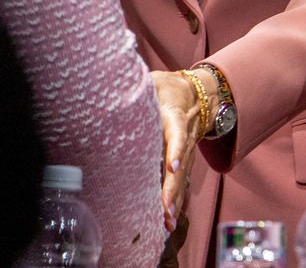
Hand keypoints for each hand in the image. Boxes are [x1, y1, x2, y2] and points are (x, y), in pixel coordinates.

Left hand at [151, 70, 203, 232]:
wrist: (196, 96)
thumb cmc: (166, 89)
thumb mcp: (154, 83)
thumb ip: (138, 89)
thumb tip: (109, 92)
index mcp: (176, 117)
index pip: (177, 134)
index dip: (176, 150)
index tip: (173, 166)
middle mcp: (184, 138)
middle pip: (180, 166)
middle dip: (172, 190)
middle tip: (166, 210)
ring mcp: (187, 153)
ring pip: (181, 179)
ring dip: (175, 201)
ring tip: (167, 223)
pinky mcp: (184, 163)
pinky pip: (180, 184)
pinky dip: (175, 203)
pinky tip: (167, 223)